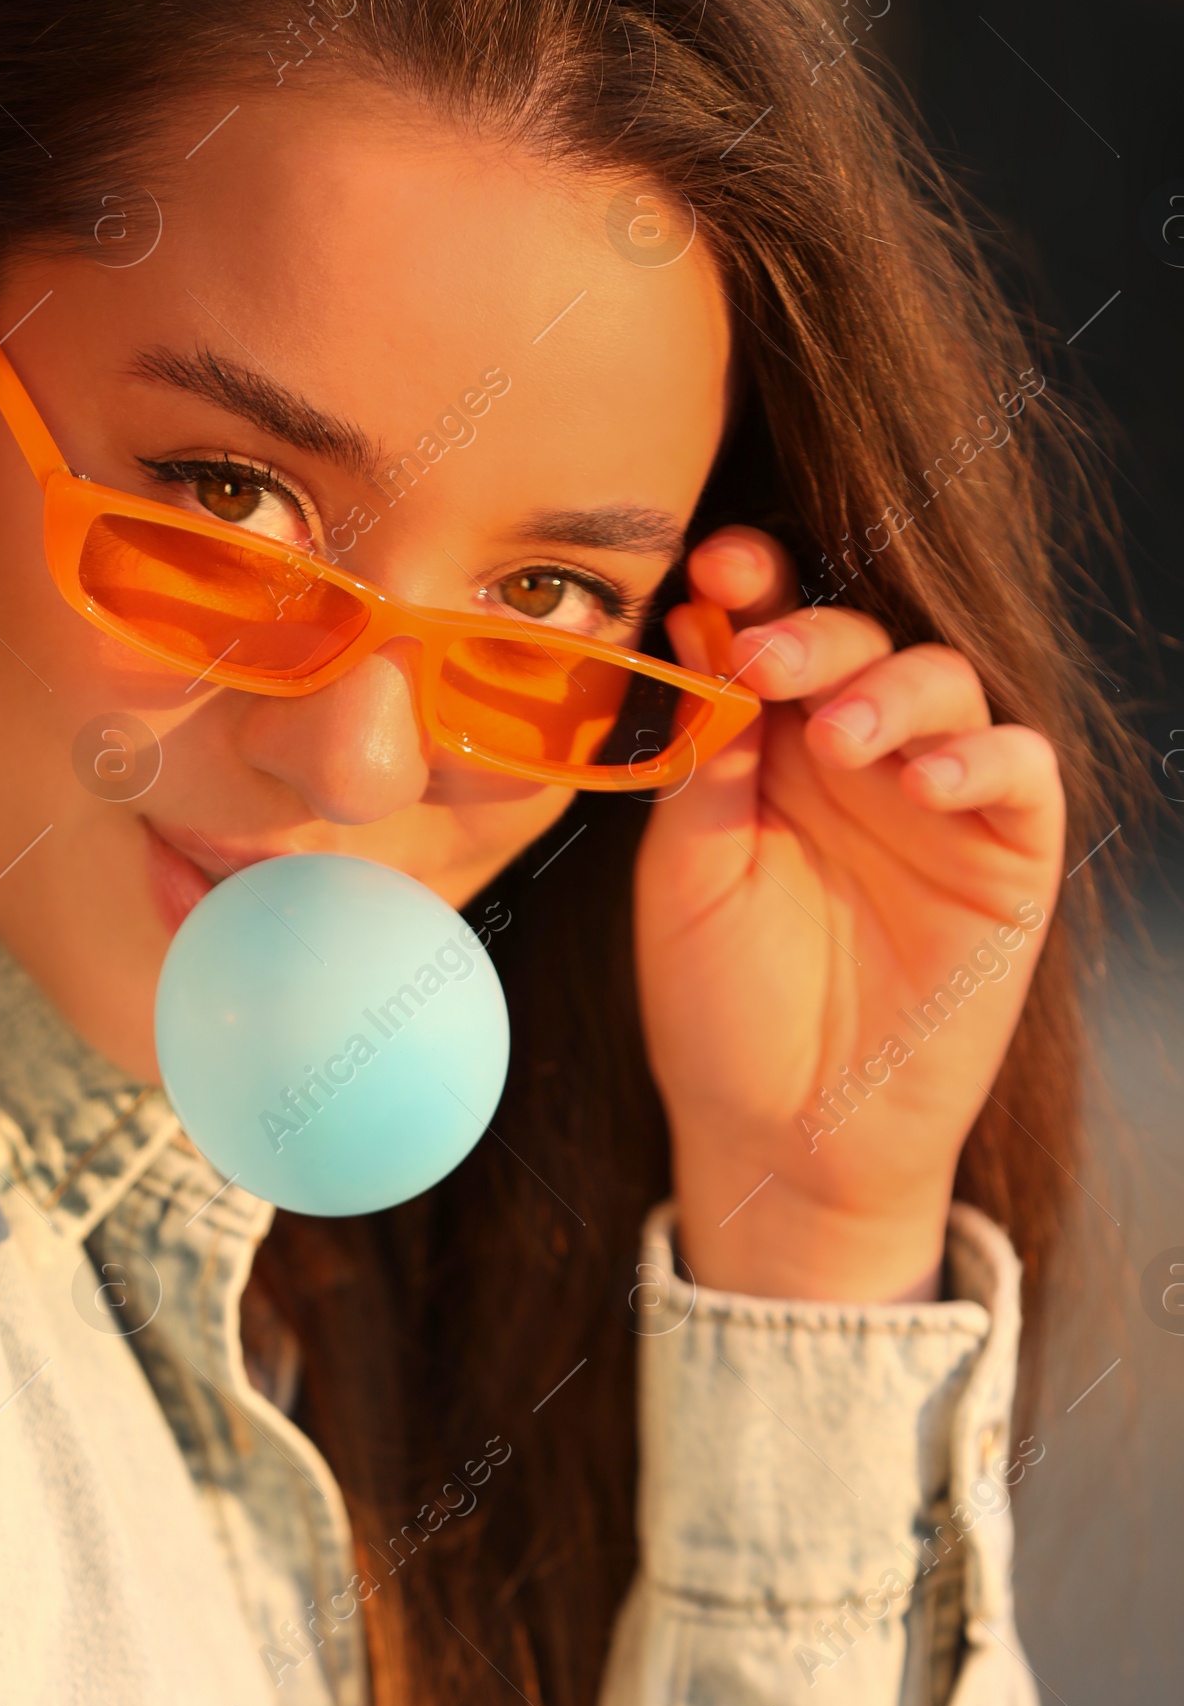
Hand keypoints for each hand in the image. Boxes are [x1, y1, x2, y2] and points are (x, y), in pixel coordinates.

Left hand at [635, 527, 1064, 1302]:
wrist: (784, 1137)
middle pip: (860, 641)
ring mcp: (935, 801)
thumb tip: (707, 636)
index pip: (774, 635)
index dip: (756, 587)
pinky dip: (980, 757)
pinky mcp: (1005, 856)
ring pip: (946, 683)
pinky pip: (1020, 772)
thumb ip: (704, 760)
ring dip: (893, 689)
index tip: (717, 568)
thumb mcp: (685, 874)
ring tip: (840, 735)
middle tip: (764, 655)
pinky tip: (923, 780)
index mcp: (766, 746)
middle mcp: (856, 756)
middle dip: (814, 631)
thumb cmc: (721, 1006)